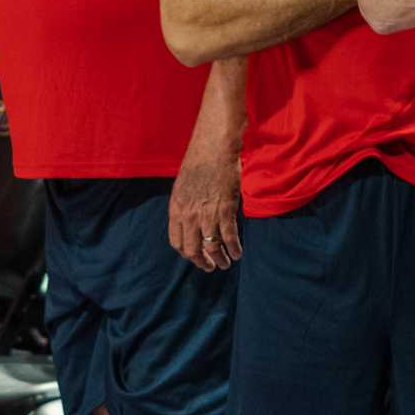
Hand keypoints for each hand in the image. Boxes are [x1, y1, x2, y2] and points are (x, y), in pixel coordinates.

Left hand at [167, 137, 241, 271]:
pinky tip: (238, 253)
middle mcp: (188, 215)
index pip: (176, 242)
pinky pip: (228, 237)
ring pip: (211, 247)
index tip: (196, 256)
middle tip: (211, 266)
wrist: (214, 147)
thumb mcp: (183, 186)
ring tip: (226, 263)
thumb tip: (191, 220)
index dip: (186, 253)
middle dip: (202, 262)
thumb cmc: (200, 162)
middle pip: (192, 250)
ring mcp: (206, 214)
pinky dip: (234, 248)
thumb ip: (185, 205)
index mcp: (176, 209)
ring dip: (220, 259)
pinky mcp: (225, 210)